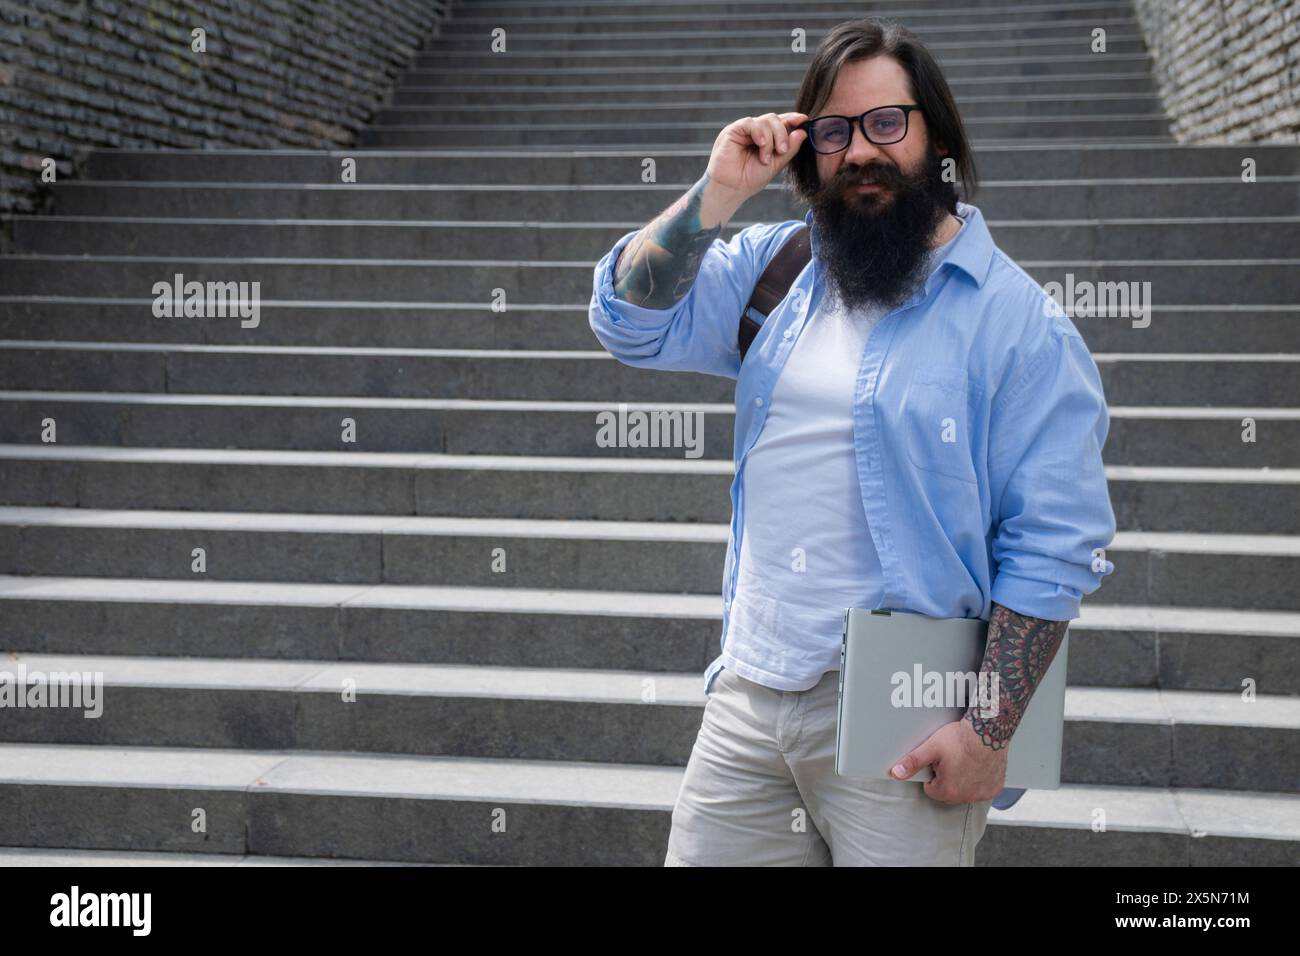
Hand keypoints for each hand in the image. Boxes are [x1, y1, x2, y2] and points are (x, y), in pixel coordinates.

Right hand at [705, 112, 807, 204]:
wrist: (731, 189)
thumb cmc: (750, 179)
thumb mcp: (775, 164)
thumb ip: (789, 149)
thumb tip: (803, 132)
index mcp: (765, 138)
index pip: (780, 123)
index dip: (792, 119)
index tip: (804, 120)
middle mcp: (755, 132)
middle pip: (775, 119)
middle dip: (782, 134)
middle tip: (781, 151)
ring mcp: (744, 131)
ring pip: (765, 120)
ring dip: (770, 139)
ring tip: (766, 158)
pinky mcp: (732, 131)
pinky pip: (750, 123)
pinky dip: (759, 133)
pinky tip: (760, 146)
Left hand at [889, 718, 1007, 803]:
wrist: (988, 730)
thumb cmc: (960, 738)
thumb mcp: (931, 748)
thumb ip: (913, 762)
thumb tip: (895, 773)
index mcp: (947, 790)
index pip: (931, 790)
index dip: (932, 774)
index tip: (938, 762)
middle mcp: (966, 797)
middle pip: (948, 793)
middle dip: (946, 780)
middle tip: (950, 760)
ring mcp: (982, 794)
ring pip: (965, 792)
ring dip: (962, 782)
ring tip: (963, 761)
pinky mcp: (995, 788)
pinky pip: (982, 790)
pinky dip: (980, 781)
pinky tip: (978, 766)